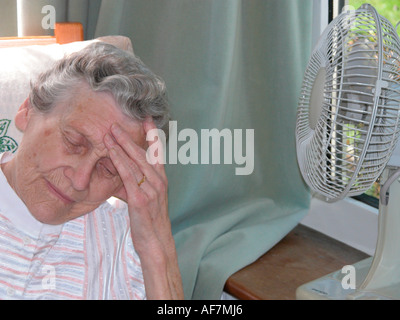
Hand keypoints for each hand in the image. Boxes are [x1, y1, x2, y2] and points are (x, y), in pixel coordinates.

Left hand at [104, 119, 182, 299]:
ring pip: (136, 162)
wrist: (156, 242)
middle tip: (117, 123)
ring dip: (122, 145)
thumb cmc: (149, 221)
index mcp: (161, 180)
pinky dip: (120, 161)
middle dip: (130, 137)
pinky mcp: (141, 199)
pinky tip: (111, 151)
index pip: (158, 153)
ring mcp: (152, 189)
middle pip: (144, 154)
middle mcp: (159, 182)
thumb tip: (122, 173)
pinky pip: (128, 175)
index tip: (147, 119)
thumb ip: (135, 184)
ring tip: (110, 132)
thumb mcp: (146, 199)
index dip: (153, 135)